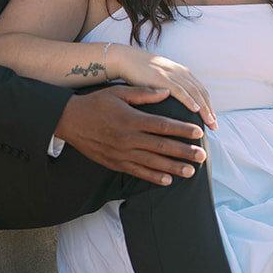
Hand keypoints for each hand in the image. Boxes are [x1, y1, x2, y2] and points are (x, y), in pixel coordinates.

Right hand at [54, 86, 208, 185]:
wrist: (70, 120)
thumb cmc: (95, 103)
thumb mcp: (119, 92)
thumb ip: (143, 93)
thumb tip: (166, 92)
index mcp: (131, 119)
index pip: (163, 126)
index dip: (182, 130)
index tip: (198, 133)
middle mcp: (128, 138)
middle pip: (162, 146)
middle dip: (184, 152)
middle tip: (202, 156)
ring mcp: (122, 153)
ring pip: (153, 162)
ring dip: (174, 168)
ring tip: (191, 171)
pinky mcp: (115, 163)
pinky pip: (138, 172)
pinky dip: (154, 177)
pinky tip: (167, 179)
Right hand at [110, 50, 217, 129]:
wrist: (124, 59)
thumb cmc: (139, 72)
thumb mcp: (160, 79)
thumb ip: (170, 88)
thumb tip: (177, 103)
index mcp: (181, 73)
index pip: (200, 91)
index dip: (208, 106)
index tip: (212, 120)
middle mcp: (180, 73)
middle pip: (201, 93)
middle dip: (209, 110)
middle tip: (214, 126)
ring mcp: (172, 74)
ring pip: (194, 92)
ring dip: (204, 108)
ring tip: (209, 122)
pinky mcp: (162, 77)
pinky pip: (180, 90)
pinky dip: (189, 99)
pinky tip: (196, 109)